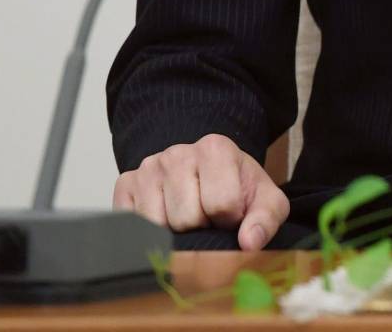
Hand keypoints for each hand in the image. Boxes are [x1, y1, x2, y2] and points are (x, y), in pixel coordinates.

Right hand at [112, 133, 287, 250]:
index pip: (221, 204)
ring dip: (176, 230)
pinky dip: (151, 230)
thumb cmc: (238, 189)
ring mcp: (148, 168)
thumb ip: (266, 218)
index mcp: (215, 148)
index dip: (229, 219)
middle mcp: (177, 153)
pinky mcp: (125, 184)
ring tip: (189, 214)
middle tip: (207, 215)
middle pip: (187, 217)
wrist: (209, 173)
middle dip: (201, 225)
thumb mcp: (266, 200)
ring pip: (158, 225)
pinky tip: (166, 216)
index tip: (232, 212)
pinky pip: (133, 226)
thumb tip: (249, 243)